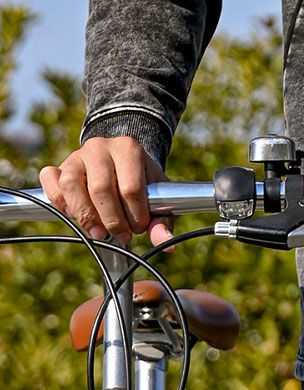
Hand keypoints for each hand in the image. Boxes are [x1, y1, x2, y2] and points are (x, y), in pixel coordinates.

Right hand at [39, 137, 172, 245]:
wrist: (122, 162)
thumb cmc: (141, 183)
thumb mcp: (158, 196)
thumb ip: (163, 219)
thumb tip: (166, 242)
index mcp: (129, 148)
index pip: (130, 187)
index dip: (135, 215)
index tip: (139, 229)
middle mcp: (101, 147)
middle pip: (101, 188)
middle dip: (111, 220)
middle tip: (121, 236)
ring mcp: (77, 155)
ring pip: (71, 184)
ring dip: (83, 214)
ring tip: (97, 232)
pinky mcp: (59, 166)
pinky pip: (49, 179)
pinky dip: (57, 200)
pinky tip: (71, 214)